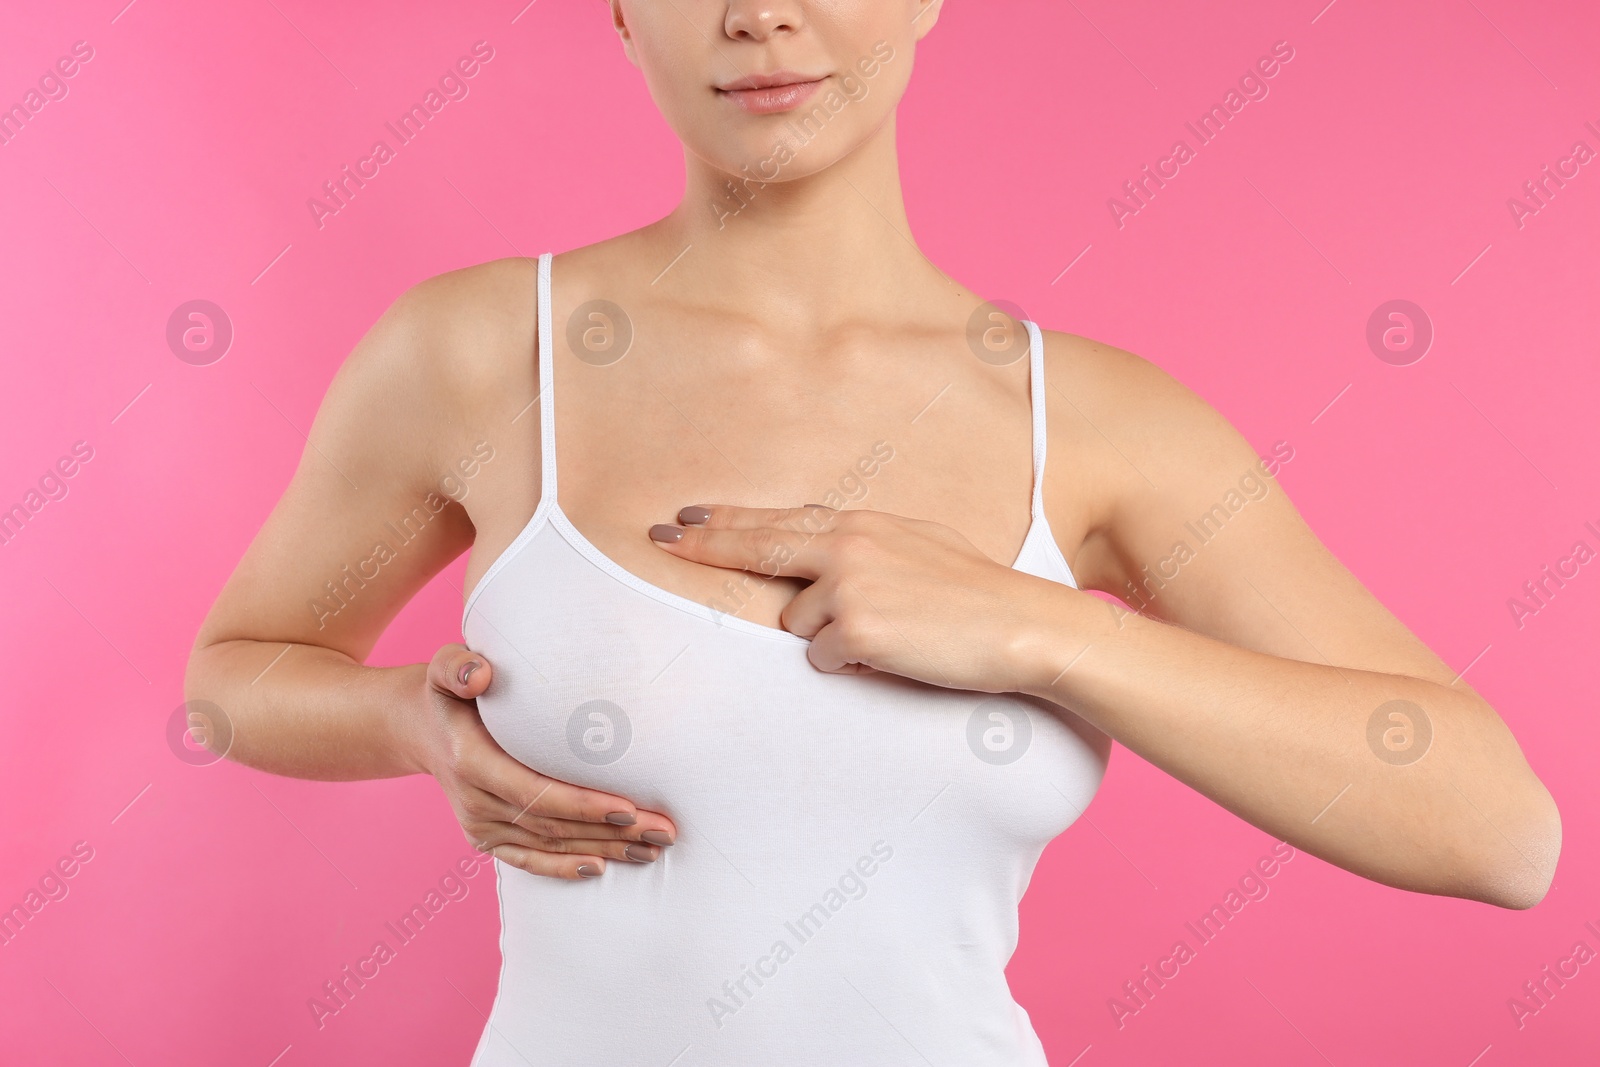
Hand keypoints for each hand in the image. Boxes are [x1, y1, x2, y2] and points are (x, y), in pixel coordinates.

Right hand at [406, 643, 678, 879]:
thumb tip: (482, 674)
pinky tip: (600, 869)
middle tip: (664, 832)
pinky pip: (527, 860)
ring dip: (602, 851)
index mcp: (470, 762)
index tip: (629, 807)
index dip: (583, 805)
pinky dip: (562, 868)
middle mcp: (474, 802)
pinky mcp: (484, 838)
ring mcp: (478, 825)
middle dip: (611, 832)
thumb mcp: (446, 668)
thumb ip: (459, 665)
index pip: (536, 792)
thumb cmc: (449, 690)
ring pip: (548, 845)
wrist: (417, 727)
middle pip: (553, 825)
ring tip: (652, 850)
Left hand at [647, 504, 1070, 692]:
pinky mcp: (855, 631)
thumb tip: (827, 558)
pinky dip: (853, 666)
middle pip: (759, 548)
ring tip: (890, 635)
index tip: (686, 517)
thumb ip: (864, 547)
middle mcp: (846, 547)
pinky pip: (824, 660)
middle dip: (706, 546)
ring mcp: (848, 588)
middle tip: (661, 539)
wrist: (1020, 625)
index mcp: (861, 525)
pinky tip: (893, 656)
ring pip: (800, 625)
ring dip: (830, 638)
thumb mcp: (918, 547)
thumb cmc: (976, 592)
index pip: (778, 520)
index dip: (727, 521)